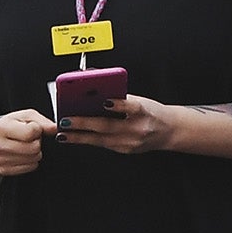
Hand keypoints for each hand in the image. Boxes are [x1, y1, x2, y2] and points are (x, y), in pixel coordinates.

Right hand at [0, 108, 53, 175]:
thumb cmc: (12, 125)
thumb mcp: (26, 116)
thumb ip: (42, 121)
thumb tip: (54, 129)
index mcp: (0, 128)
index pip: (30, 132)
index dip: (37, 129)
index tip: (32, 128)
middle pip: (33, 148)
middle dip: (37, 142)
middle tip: (30, 138)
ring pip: (34, 159)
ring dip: (35, 152)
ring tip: (26, 145)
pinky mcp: (4, 170)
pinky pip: (31, 167)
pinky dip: (31, 161)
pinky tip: (23, 154)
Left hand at [56, 94, 174, 153]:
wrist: (169, 131)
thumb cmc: (151, 112)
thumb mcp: (139, 99)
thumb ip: (118, 95)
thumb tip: (93, 82)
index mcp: (143, 111)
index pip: (131, 107)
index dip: (118, 105)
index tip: (104, 101)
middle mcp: (138, 128)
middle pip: (108, 126)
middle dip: (84, 124)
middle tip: (66, 120)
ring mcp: (131, 142)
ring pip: (101, 140)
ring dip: (79, 137)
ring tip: (63, 133)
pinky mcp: (126, 150)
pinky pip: (103, 144)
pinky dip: (87, 140)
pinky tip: (74, 137)